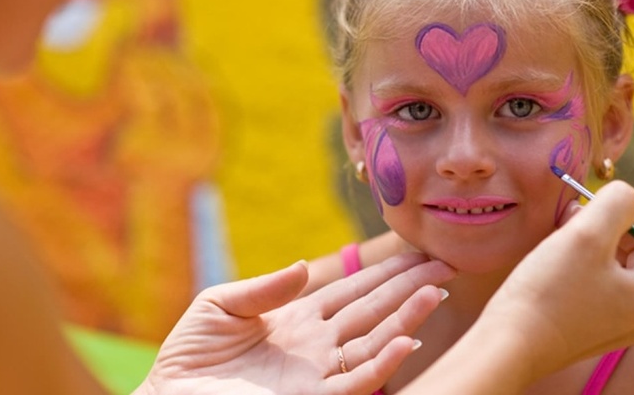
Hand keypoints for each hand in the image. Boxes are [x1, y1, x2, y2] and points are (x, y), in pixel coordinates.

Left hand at [134, 252, 454, 394]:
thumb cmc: (188, 357)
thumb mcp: (220, 306)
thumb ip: (264, 287)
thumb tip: (309, 265)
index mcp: (298, 318)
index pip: (352, 290)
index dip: (385, 272)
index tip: (416, 253)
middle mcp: (316, 344)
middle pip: (373, 310)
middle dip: (409, 287)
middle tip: (445, 265)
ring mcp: (317, 373)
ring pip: (374, 341)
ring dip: (407, 318)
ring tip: (436, 291)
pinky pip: (356, 381)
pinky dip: (384, 363)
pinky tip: (407, 342)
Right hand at [482, 180, 633, 381]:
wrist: (509, 344)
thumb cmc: (549, 291)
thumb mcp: (586, 234)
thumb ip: (618, 202)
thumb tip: (626, 196)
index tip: (616, 201)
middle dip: (619, 219)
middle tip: (580, 212)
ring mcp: (621, 319)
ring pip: (623, 260)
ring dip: (599, 235)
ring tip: (563, 227)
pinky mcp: (594, 321)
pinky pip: (604, 278)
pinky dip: (587, 256)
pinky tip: (557, 250)